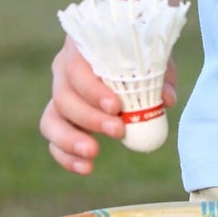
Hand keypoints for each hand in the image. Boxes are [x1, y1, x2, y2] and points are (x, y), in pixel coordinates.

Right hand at [39, 39, 178, 176]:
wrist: (130, 54)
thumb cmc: (141, 51)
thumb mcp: (154, 57)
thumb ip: (160, 76)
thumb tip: (167, 100)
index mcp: (81, 48)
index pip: (76, 68)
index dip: (92, 90)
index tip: (116, 107)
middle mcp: (64, 70)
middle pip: (63, 96)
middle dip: (89, 118)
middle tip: (118, 131)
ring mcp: (60, 96)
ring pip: (50, 120)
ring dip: (70, 140)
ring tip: (93, 154)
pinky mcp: (62, 120)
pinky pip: (54, 141)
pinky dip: (66, 157)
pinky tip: (86, 168)